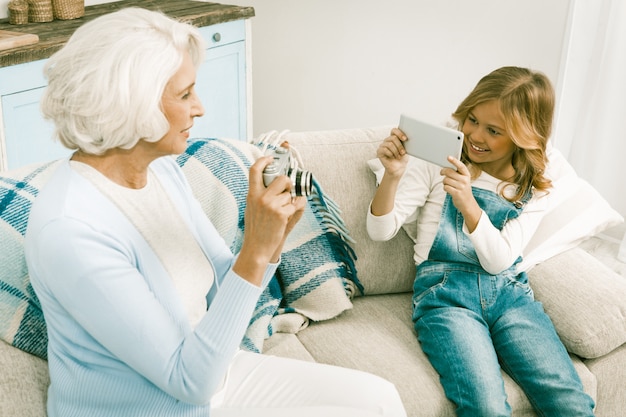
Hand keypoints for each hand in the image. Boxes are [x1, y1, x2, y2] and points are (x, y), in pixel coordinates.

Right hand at [234, 156, 301, 284]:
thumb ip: (260, 193)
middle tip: (287, 191)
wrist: (256, 247)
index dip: (264, 160)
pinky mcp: (281, 213)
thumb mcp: (252, 207)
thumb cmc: (256, 228)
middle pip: (281, 178)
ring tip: (281, 213)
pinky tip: (285, 218)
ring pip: (289, 194)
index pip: (254, 170)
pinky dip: (293, 210)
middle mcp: (260, 197)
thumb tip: (276, 181)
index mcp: (252, 194)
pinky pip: (295, 205)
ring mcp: (271, 205)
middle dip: (288, 184)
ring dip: (290, 201)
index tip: (271, 158)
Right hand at [377, 128, 408, 177]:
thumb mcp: (406, 149)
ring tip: (398, 156)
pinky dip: (391, 154)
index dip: (399, 133)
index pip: (394, 130)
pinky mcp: (379, 151)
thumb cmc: (402, 158)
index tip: (405, 139)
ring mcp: (382, 145)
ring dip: (396, 151)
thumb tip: (408, 138)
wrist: (398, 168)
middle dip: (399, 146)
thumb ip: (405, 143)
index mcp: (394, 138)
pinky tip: (392, 157)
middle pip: (393, 138)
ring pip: (390, 144)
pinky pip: (385, 149)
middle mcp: (387, 140)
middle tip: (403, 152)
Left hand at [440, 156, 481, 231]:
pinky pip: (445, 187)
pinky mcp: (456, 193)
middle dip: (443, 172)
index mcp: (467, 175)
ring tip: (448, 185)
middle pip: (449, 172)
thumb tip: (445, 169)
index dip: (454, 161)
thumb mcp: (463, 180)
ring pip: (446, 180)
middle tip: (441, 173)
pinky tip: (449, 190)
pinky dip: (445, 188)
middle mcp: (465, 180)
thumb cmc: (462, 189)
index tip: (448, 157)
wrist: (467, 203)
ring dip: (444, 182)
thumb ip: (457, 174)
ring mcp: (461, 187)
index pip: (460, 166)